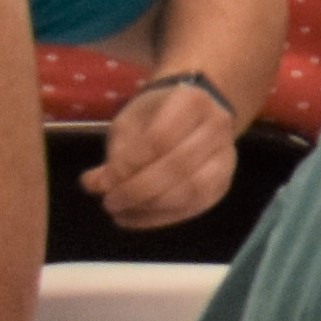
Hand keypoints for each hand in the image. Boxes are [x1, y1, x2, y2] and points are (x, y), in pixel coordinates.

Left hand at [87, 72, 239, 226]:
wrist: (197, 114)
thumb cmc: (156, 114)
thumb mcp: (129, 122)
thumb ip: (115, 153)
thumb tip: (95, 185)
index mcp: (191, 101)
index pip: (160, 139)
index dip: (130, 164)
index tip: (104, 179)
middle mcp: (216, 128)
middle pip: (178, 167)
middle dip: (138, 190)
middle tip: (109, 202)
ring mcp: (225, 158)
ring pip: (192, 191)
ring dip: (151, 208)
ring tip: (121, 212)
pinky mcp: (223, 184)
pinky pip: (195, 207)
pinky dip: (162, 218)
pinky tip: (136, 218)